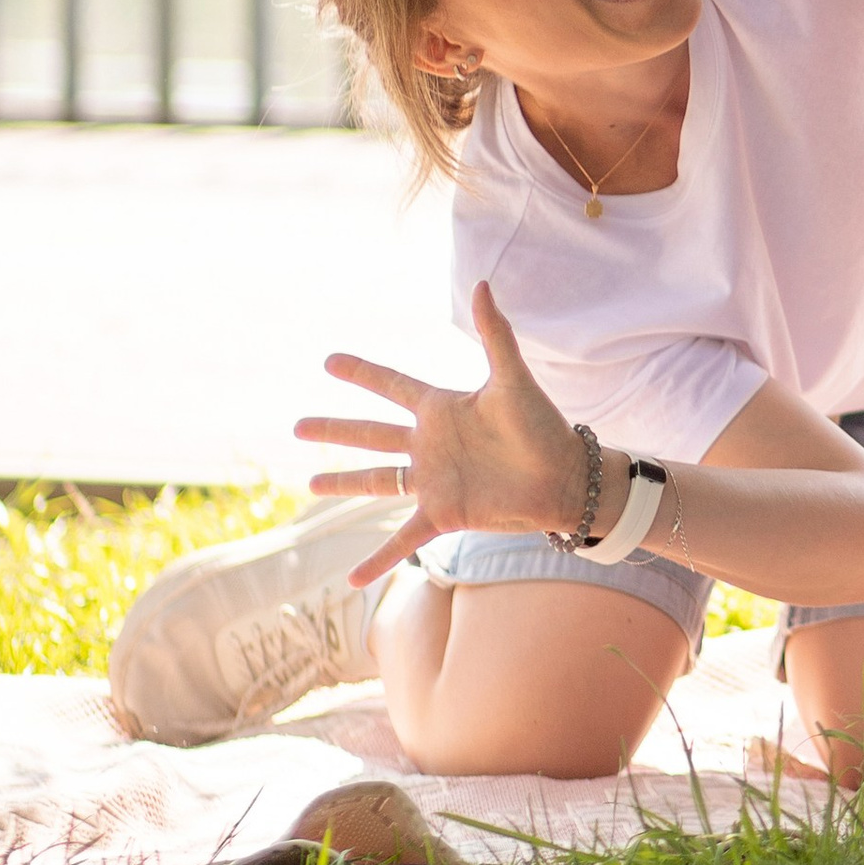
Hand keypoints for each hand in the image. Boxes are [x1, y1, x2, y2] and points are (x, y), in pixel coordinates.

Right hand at [296, 281, 586, 583]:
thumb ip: (494, 334)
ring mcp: (432, 481)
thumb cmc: (543, 426)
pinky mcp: (442, 515)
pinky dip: (377, 560)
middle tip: (298, 425)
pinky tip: (351, 580)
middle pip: (371, 434)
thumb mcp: (513, 379)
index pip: (391, 385)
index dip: (361, 373)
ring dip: (343, 483)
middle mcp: (430, 444)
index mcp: (442, 408)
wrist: (565, 478)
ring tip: (310, 483)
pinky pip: (401, 539)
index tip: (329, 361)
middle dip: (335, 429)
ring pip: (375, 482)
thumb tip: (479, 283)